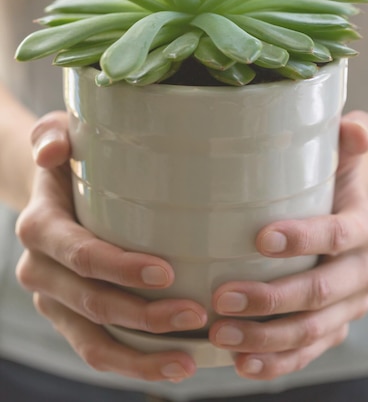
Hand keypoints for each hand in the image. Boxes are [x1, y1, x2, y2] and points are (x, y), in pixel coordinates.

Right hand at [15, 111, 205, 382]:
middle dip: (143, 315)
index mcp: (40, 227)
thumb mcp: (59, 134)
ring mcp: (54, 300)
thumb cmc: (71, 159)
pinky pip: (97, 350)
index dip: (120, 268)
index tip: (167, 273)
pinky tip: (175, 365)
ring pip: (93, 341)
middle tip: (195, 313)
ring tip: (189, 361)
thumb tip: (53, 151)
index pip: (80, 254)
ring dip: (141, 355)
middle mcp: (41, 269)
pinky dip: (133, 364)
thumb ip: (53, 135)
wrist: (56, 190)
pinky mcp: (70, 318)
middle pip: (92, 302)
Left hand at [210, 111, 367, 379]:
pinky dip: (276, 363)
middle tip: (222, 297)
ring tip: (220, 333)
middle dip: (272, 299)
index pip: (339, 234)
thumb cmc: (330, 185)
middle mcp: (365, 271)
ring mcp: (350, 307)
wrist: (344, 222)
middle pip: (321, 291)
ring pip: (312, 331)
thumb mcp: (338, 161)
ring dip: (265, 338)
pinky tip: (242, 364)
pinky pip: (308, 353)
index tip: (260, 238)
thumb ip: (347, 142)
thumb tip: (353, 127)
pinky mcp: (334, 330)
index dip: (305, 238)